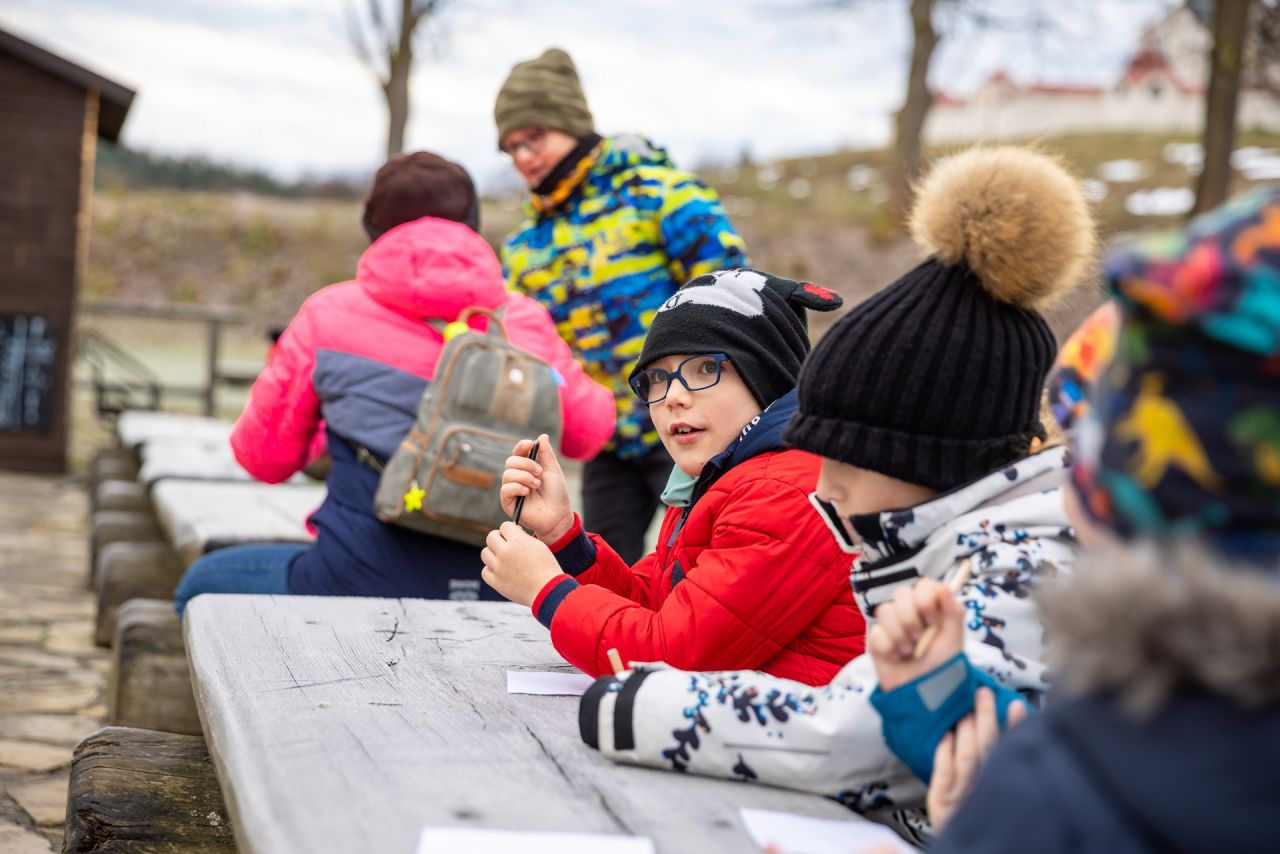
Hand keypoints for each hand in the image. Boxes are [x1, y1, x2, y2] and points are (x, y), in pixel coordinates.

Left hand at [480, 521, 563, 606]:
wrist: (547, 590)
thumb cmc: (546, 567)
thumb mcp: (538, 546)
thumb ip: (522, 537)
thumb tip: (512, 531)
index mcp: (517, 541)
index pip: (505, 526)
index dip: (509, 529)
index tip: (514, 534)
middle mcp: (505, 552)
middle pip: (491, 537)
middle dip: (498, 538)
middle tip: (506, 544)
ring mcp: (498, 568)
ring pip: (485, 553)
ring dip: (492, 553)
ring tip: (502, 558)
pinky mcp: (496, 582)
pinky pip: (485, 571)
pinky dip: (491, 570)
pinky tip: (500, 571)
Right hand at [500, 434, 573, 543]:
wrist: (558, 515)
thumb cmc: (557, 495)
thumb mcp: (553, 471)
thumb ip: (546, 454)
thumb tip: (542, 436)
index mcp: (527, 468)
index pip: (518, 453)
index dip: (521, 446)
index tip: (529, 444)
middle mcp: (517, 477)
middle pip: (510, 461)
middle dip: (526, 464)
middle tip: (540, 473)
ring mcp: (512, 489)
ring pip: (507, 474)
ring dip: (524, 477)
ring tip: (537, 484)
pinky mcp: (508, 502)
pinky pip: (506, 489)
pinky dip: (517, 487)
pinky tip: (527, 492)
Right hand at [868, 577, 965, 691]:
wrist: (922, 695)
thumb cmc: (943, 668)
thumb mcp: (954, 641)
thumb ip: (953, 612)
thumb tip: (946, 586)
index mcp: (933, 608)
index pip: (924, 585)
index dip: (925, 599)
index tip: (932, 621)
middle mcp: (912, 612)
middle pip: (901, 593)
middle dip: (911, 619)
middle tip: (919, 639)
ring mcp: (893, 624)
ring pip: (885, 610)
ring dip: (899, 635)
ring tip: (909, 651)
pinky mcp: (877, 638)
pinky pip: (876, 632)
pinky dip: (888, 648)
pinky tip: (896, 657)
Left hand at [927, 687, 1026, 830]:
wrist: (962, 847)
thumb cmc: (974, 812)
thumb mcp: (993, 788)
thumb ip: (1001, 760)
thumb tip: (1012, 724)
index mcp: (999, 783)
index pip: (1010, 750)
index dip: (1015, 727)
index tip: (1017, 704)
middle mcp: (984, 789)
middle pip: (988, 749)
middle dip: (986, 718)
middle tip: (983, 693)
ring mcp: (961, 796)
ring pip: (967, 758)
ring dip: (967, 730)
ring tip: (965, 709)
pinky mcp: (941, 802)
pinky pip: (944, 774)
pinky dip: (944, 752)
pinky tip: (946, 735)